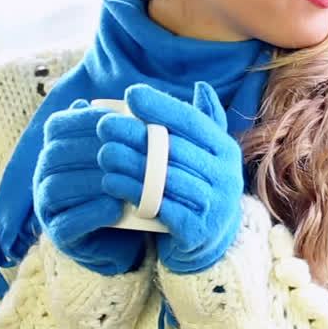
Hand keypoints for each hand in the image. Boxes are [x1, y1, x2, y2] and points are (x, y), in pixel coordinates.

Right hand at [33, 100, 145, 274]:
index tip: (116, 119)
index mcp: (55, 149)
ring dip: (92, 181)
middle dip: (93, 148)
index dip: (85, 120)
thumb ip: (114, 128)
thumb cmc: (123, 183)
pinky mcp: (58, 236)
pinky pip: (67, 223)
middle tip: (127, 148)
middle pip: (56, 155)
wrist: (127, 233)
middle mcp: (43, 175)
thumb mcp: (121, 152)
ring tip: (123, 179)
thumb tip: (108, 101)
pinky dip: (91, 213)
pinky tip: (116, 208)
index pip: (58, 126)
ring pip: (58, 187)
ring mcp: (47, 207)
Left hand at [96, 82, 243, 274]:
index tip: (131, 93)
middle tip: (104, 125)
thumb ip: (203, 122)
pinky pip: (160, 206)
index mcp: (225, 150)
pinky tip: (110, 183)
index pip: (192, 121)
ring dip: (129, 164)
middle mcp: (225, 175)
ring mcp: (213, 204)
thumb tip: (200, 86)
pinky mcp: (196, 229)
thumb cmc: (198, 186)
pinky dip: (132, 193)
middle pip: (173, 149)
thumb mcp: (207, 154)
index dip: (161, 105)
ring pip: (164, 178)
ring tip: (102, 154)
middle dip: (135, 135)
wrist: (209, 243)